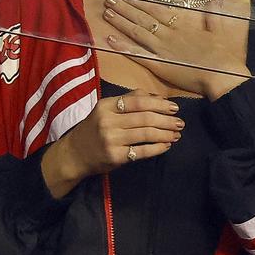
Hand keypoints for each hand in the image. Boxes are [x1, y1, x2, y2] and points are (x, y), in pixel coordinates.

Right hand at [42, 89, 182, 197]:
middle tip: (180, 122)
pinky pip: (142, 151)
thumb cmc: (95, 128)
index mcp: (106, 106)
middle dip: (167, 120)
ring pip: (146, 134)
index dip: (159, 104)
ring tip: (177, 134)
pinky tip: (166, 145)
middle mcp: (108, 122)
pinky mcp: (115, 157)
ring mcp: (111, 140)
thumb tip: (158, 97)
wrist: (73, 154)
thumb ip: (130, 99)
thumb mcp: (107, 109)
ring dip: (165, 133)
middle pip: (145, 118)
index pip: (138, 102)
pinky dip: (157, 148)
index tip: (174, 108)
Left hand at [101, 0, 248, 99]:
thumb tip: (215, 1)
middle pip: (142, 19)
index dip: (140, 2)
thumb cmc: (223, 55)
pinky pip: (138, 55)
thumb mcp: (219, 31)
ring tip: (106, 13)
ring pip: (137, 33)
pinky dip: (123, 47)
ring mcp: (162, 50)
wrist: (222, 75)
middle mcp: (168, 35)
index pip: (156, 10)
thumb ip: (213, 16)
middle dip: (124, 8)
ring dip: (121, 23)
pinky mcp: (159, 66)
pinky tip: (110, 40)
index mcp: (182, 26)